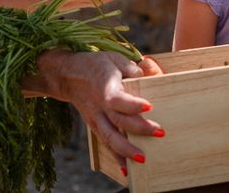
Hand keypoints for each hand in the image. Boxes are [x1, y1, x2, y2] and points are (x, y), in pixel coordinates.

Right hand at [40, 50, 163, 167]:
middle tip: (160, 132)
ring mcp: (95, 118)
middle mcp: (99, 106)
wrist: (68, 75)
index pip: (118, 99)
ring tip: (143, 158)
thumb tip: (151, 77)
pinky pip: (105, 143)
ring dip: (127, 150)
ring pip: (110, 137)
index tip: (150, 107)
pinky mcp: (94, 126)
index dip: (133, 104)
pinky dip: (116, 157)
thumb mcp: (115, 58)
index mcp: (105, 86)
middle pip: (118, 121)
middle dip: (139, 129)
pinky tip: (126, 170)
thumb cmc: (96, 64)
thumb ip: (133, 69)